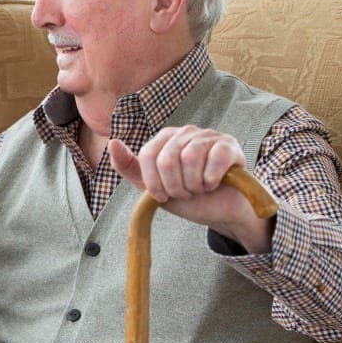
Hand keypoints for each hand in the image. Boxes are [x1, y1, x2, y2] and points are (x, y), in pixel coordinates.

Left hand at [108, 125, 274, 252]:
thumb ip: (129, 167)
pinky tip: (214, 184)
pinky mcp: (229, 145)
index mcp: (164, 138)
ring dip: (194, 185)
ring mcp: (208, 135)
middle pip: (167, 159)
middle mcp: (185, 132)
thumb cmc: (187, 196)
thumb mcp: (153, 186)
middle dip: (175, 187)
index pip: (148, 155)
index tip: (163, 196)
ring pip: (190, 159)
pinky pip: (214, 160)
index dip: (154, 182)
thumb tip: (113, 142)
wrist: (221, 211)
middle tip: (186, 193)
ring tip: (199, 188)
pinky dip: (211, 180)